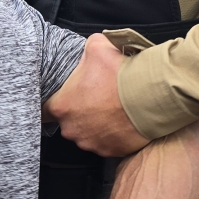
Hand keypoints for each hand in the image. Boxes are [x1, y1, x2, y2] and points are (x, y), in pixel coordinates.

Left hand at [44, 33, 148, 156]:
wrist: (153, 95)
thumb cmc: (120, 73)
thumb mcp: (97, 46)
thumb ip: (85, 48)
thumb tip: (89, 46)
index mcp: (61, 107)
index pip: (44, 110)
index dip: (54, 103)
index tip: (65, 98)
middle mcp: (71, 129)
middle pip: (68, 122)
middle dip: (79, 112)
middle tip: (96, 99)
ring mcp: (91, 143)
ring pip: (87, 134)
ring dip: (96, 125)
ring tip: (112, 109)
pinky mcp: (112, 151)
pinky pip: (107, 144)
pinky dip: (113, 135)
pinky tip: (122, 121)